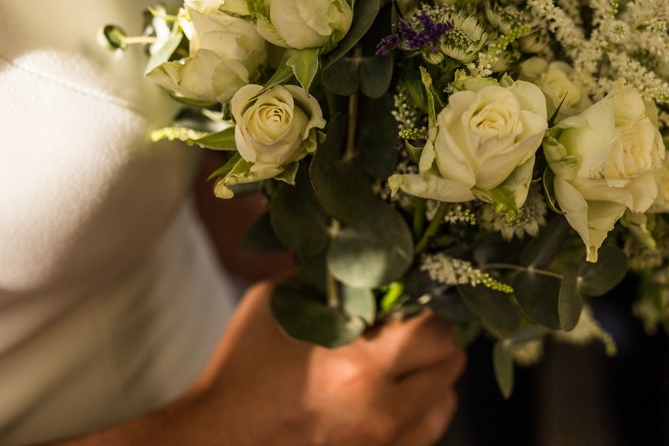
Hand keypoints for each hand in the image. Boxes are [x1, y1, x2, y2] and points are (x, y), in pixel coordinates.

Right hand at [181, 282, 465, 445]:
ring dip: (432, 370)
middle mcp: (380, 408)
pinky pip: (432, 427)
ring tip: (404, 355)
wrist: (218, 440)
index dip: (433, 300)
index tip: (422, 286)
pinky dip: (424, 404)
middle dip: (437, 333)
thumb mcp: (277, 306)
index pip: (436, 324)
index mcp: (357, 364)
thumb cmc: (242, 369)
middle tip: (415, 318)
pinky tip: (397, 389)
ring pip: (447, 394)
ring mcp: (385, 440)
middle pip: (450, 357)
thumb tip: (364, 243)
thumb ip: (326, 275)